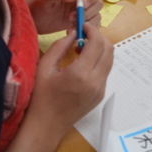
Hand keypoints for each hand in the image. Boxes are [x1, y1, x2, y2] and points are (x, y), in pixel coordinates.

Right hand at [13, 25, 112, 147]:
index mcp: (80, 73)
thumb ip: (60, 46)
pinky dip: (99, 61)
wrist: (46, 125)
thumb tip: (74, 32)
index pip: (97, 43)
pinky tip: (84, 63)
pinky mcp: (101, 94)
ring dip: (101, 49)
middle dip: (99, 37)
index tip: (83, 26)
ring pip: (110, 59)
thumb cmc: (40, 97)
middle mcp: (95, 81)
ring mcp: (100, 89)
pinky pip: (106, 71)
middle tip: (84, 35)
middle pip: (109, 49)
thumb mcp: (44, 68)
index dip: (92, 30)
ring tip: (83, 48)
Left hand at [27, 0, 102, 34]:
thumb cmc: (37, 6)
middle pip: (98, 3)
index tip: (84, 5)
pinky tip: (72, 32)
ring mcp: (82, 12)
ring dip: (87, 22)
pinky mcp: (80, 23)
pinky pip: (93, 26)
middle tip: (70, 19)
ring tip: (71, 27)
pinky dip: (86, 30)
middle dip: (87, 12)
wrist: (32, 21)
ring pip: (97, 15)